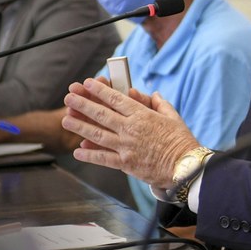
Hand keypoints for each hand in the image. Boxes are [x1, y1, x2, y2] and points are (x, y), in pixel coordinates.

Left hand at [61, 78, 199, 188]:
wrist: (184, 166)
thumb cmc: (181, 141)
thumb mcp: (173, 117)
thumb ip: (160, 104)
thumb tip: (154, 95)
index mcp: (142, 115)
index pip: (116, 99)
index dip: (99, 90)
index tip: (87, 83)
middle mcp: (131, 129)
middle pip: (101, 114)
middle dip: (83, 104)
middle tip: (69, 98)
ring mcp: (126, 146)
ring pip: (97, 135)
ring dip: (80, 127)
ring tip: (66, 120)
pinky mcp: (126, 163)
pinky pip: (103, 158)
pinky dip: (89, 155)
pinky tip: (78, 151)